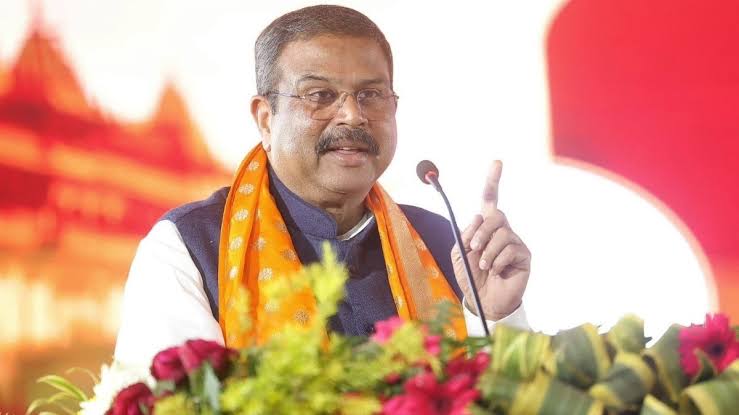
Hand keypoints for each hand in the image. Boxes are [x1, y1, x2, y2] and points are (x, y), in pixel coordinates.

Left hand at [451, 161, 530, 319]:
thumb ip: (465, 234)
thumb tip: (479, 217)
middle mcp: (502, 230)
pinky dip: (497, 261)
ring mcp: (514, 241)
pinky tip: (496, 271)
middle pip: (495, 214)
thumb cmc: (471, 277)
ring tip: (484, 265)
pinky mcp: (524, 255)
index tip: (497, 163)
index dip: (493, 180)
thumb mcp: (459, 254)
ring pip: (502, 232)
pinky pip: (510, 248)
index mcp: (484, 226)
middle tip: (473, 248)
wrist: (483, 300)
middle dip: (480, 231)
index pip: (490, 199)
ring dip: (487, 250)